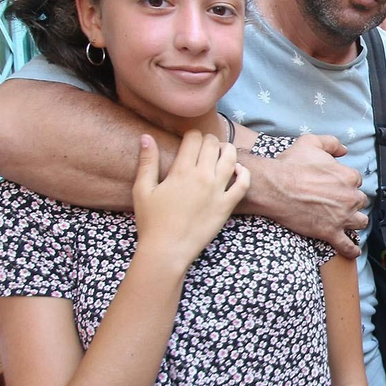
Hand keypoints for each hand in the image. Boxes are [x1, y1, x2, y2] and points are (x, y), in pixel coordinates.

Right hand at [132, 131, 248, 266]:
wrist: (167, 250)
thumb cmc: (151, 221)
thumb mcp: (142, 189)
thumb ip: (147, 161)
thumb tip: (146, 136)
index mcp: (181, 170)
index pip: (194, 138)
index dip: (192, 135)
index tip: (190, 139)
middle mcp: (202, 177)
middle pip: (212, 145)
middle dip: (209, 140)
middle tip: (205, 145)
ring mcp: (217, 191)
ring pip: (230, 159)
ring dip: (227, 149)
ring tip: (222, 151)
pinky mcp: (227, 206)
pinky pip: (243, 184)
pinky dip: (244, 173)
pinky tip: (237, 170)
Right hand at [253, 135, 367, 257]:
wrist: (275, 187)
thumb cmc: (291, 165)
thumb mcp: (311, 142)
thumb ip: (331, 143)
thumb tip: (343, 149)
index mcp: (348, 176)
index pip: (356, 180)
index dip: (346, 182)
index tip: (337, 184)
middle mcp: (350, 197)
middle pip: (360, 201)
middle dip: (351, 201)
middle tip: (339, 201)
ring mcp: (341, 217)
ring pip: (360, 222)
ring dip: (355, 221)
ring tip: (349, 222)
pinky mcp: (330, 232)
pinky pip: (347, 245)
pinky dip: (351, 249)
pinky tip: (353, 250)